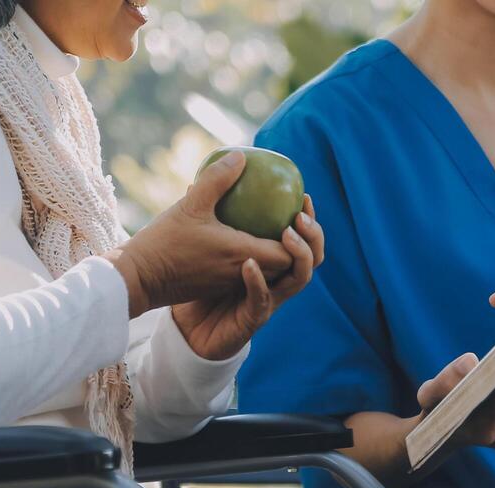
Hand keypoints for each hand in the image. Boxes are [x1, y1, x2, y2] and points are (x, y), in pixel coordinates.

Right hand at [113, 150, 297, 317]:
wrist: (138, 279)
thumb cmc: (163, 242)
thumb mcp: (190, 204)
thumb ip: (217, 179)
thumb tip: (240, 156)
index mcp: (241, 254)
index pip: (289, 253)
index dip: (300, 238)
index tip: (296, 215)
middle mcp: (241, 273)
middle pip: (284, 266)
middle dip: (295, 246)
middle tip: (290, 216)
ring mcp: (230, 283)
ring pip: (267, 272)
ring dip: (275, 252)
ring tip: (273, 224)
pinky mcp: (218, 286)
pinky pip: (248, 273)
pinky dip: (256, 258)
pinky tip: (246, 234)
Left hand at [169, 196, 324, 359]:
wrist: (180, 320)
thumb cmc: (194, 279)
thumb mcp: (206, 232)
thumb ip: (219, 200)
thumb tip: (227, 160)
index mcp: (270, 261)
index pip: (301, 240)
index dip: (309, 220)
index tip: (302, 196)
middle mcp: (275, 281)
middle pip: (311, 260)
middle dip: (314, 237)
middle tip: (300, 215)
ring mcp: (266, 301)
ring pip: (298, 280)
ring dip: (298, 256)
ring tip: (287, 234)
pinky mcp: (250, 319)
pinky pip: (261, 300)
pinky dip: (258, 281)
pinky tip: (249, 263)